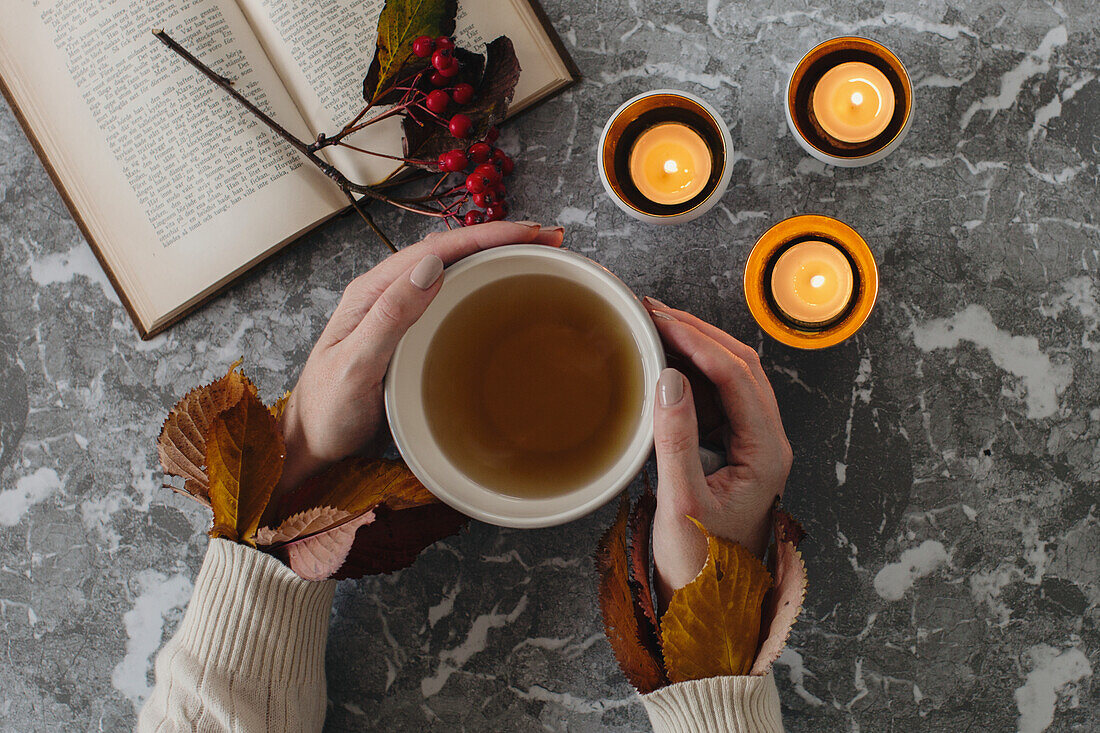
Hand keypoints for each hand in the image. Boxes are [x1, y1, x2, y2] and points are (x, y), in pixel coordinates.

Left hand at [275, 221, 564, 493]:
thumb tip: (431, 267)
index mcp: (373, 291)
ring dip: (495, 259)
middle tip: (550, 240)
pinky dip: (483, 286)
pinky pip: (450, 298)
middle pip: (451, 252)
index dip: (488, 236)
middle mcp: (386, 294)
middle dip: (501, 239)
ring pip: (453, 271)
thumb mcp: (357, 365)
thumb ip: (390, 317)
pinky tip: (503, 293)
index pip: (438, 249)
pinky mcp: (409, 332)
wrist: (311, 441)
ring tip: (537, 257)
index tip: (530, 234)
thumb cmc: (328, 409)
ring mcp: (398, 312)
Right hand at [642, 298, 791, 612]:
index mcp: (766, 452)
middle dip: (697, 332)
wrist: (707, 609)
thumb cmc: (699, 567)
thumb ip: (675, 440)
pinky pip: (716, 400)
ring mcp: (752, 446)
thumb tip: (670, 377)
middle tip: (652, 311)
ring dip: (696, 349)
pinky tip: (663, 366)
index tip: (657, 318)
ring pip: (731, 379)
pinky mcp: (732, 453)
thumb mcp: (682, 504)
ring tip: (654, 328)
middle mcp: (767, 442)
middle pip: (740, 367)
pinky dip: (690, 375)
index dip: (695, 339)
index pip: (735, 376)